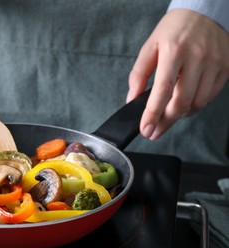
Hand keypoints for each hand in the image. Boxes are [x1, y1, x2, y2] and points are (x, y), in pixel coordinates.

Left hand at [128, 9, 228, 139]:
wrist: (204, 12)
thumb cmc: (173, 30)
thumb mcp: (150, 47)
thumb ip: (139, 74)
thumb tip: (132, 99)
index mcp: (173, 51)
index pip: (162, 90)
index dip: (153, 114)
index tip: (146, 130)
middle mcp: (197, 57)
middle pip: (181, 102)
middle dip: (166, 122)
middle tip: (154, 131)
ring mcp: (214, 63)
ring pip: (197, 103)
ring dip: (181, 114)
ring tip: (168, 113)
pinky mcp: (225, 68)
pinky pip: (210, 97)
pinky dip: (195, 105)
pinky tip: (185, 103)